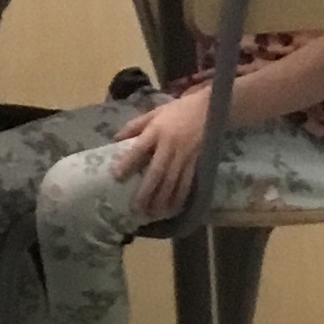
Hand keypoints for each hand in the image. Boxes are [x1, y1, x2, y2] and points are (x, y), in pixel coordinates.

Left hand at [110, 96, 209, 223]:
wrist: (208, 109)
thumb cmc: (177, 111)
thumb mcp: (154, 113)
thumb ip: (134, 126)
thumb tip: (115, 140)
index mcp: (156, 131)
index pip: (139, 149)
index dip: (128, 163)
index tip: (116, 177)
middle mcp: (170, 145)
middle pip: (157, 172)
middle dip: (146, 191)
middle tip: (136, 207)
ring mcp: (184, 156)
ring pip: (172, 182)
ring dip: (162, 200)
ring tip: (152, 214)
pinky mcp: (195, 163)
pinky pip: (186, 183)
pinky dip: (179, 198)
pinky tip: (171, 209)